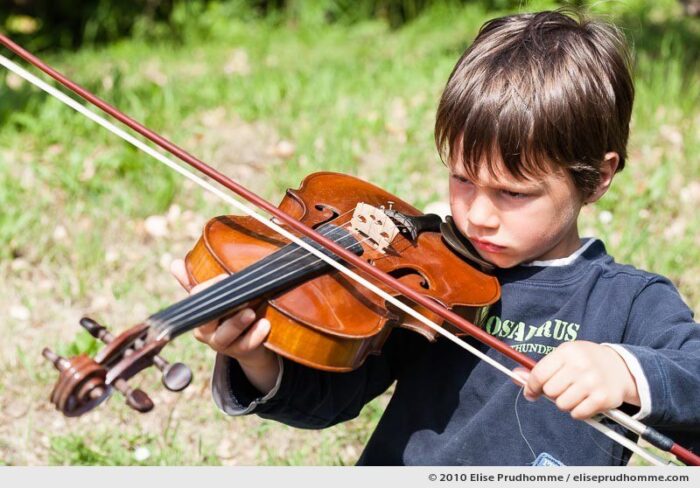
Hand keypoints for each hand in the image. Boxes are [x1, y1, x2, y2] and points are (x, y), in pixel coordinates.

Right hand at [170, 259, 279, 392]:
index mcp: (199, 314)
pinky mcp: (240, 352)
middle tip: (240, 297)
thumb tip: (175, 263)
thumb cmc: (231, 315)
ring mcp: (223, 344)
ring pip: (224, 336)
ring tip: (251, 313)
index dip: (210, 288)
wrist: (250, 344)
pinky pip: (245, 346)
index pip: (197, 298)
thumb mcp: (215, 299)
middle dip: (221, 307)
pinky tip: (265, 324)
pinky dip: (256, 335)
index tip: (226, 277)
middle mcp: (206, 331)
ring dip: (237, 323)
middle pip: (207, 320)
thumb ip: (196, 283)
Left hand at [513, 341, 639, 419]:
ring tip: (575, 393)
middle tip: (562, 389)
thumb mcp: (563, 357)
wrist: (621, 367)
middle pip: (550, 391)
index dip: (531, 386)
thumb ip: (539, 368)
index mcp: (567, 352)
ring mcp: (593, 382)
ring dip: (565, 403)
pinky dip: (578, 411)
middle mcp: (580, 365)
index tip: (532, 392)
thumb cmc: (585, 362)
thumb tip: (515, 376)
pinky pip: (577, 414)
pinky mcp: (603, 398)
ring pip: (562, 405)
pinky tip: (585, 401)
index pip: (539, 374)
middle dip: (552, 393)